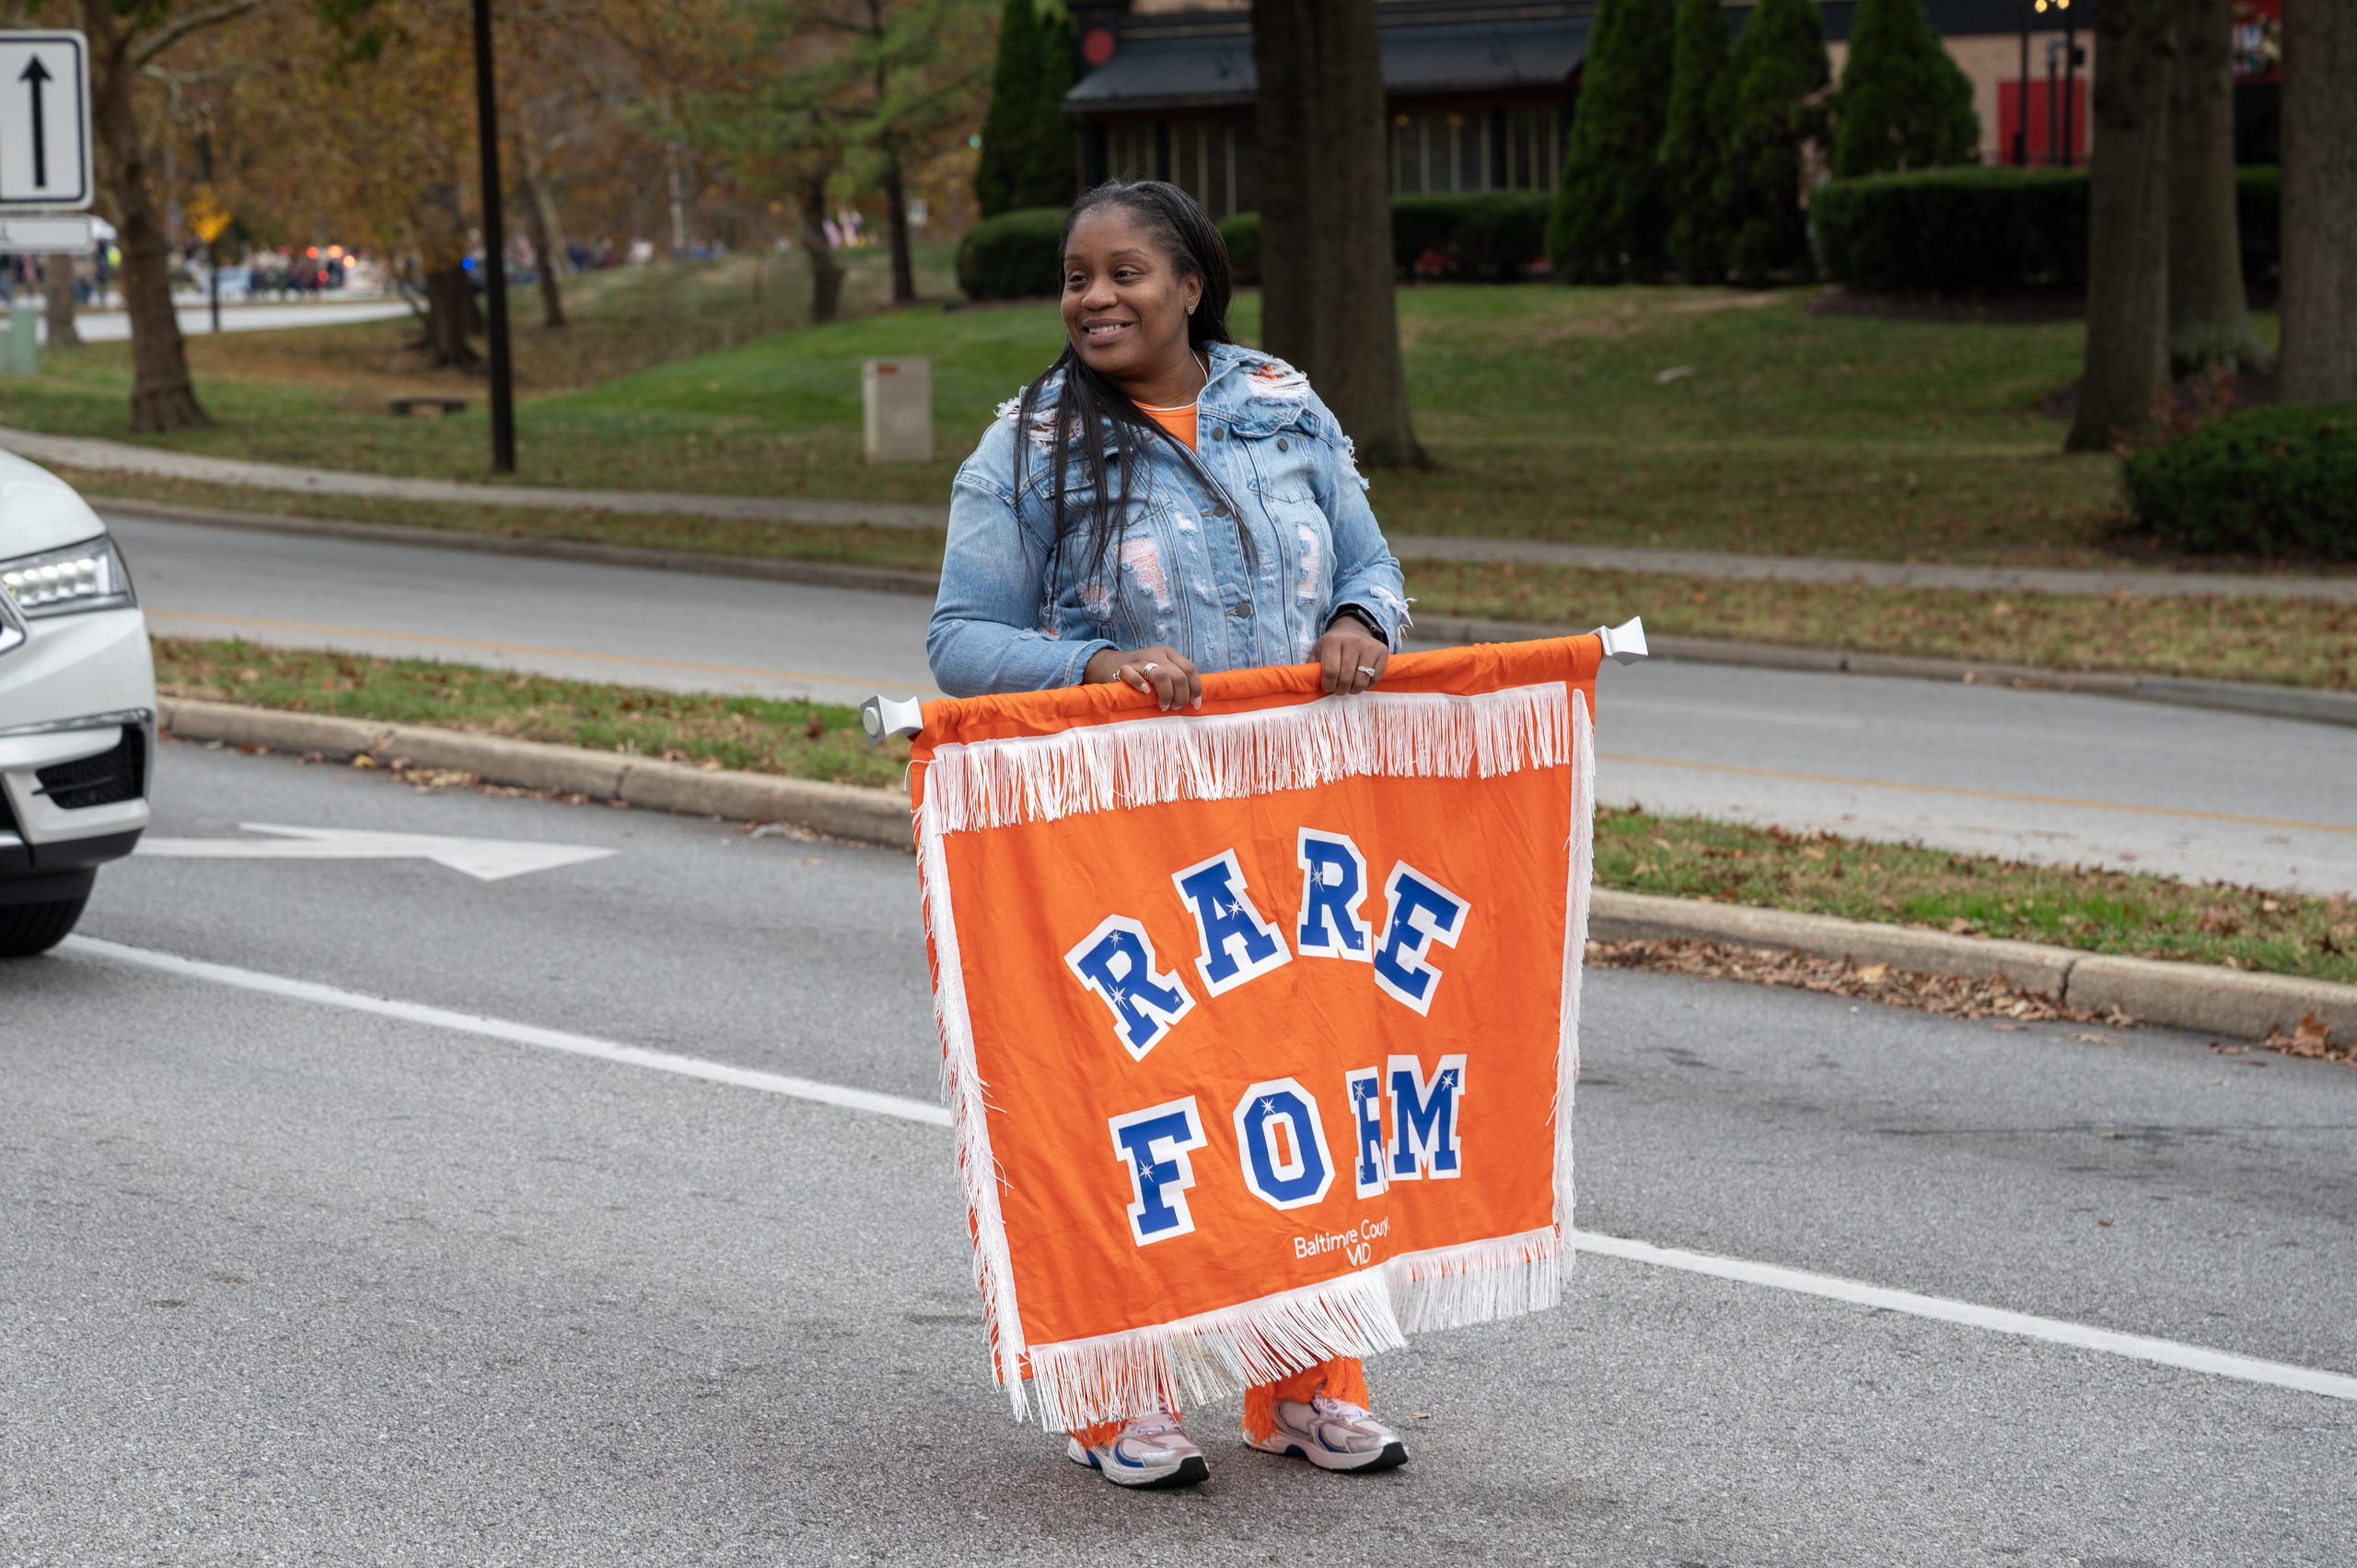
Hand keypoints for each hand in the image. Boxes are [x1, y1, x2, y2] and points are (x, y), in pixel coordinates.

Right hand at [1084, 644, 1202, 710]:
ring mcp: (1139, 660)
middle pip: (1179, 675)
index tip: (1196, 705)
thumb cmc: (1141, 674)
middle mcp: (1156, 654)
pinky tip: (1145, 693)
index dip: (1195, 689)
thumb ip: (1176, 679)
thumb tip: (1196, 699)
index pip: (1190, 669)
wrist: (1109, 664)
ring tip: (1163, 706)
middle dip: (1181, 696)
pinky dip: (1140, 685)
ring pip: (1161, 675)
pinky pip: (1133, 675)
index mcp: (1169, 653)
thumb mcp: (1162, 669)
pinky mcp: (1123, 668)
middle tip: (1175, 707)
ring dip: (1166, 694)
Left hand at [1313, 616, 1388, 694]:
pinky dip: (1367, 685)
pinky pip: (1375, 678)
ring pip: (1361, 681)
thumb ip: (1312, 667)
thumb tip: (1307, 684)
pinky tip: (1360, 680)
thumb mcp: (1318, 651)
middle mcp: (1352, 641)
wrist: (1354, 629)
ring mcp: (1369, 646)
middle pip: (1346, 678)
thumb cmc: (1332, 646)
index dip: (1328, 685)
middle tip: (1338, 689)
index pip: (1331, 672)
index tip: (1328, 687)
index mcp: (1333, 641)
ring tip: (1349, 687)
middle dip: (1340, 690)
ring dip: (1353, 690)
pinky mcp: (1382, 651)